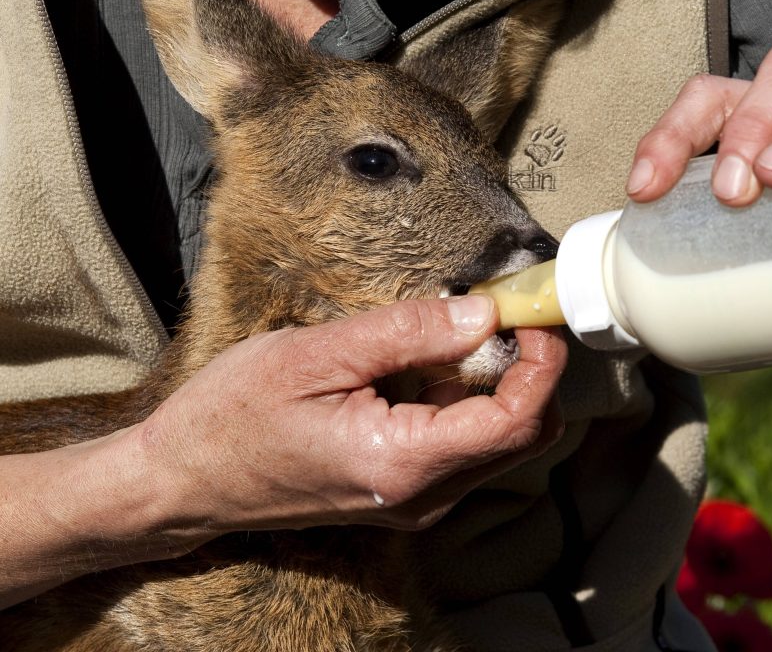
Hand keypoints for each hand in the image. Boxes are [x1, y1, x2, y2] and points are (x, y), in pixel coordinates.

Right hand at [131, 295, 565, 544]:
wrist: (183, 481)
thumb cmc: (232, 415)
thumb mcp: (315, 354)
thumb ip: (407, 333)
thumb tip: (484, 313)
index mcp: (402, 462)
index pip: (517, 422)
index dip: (544, 365)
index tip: (536, 314)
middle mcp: (422, 496)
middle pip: (524, 437)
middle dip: (534, 372)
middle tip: (511, 313)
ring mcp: (415, 502)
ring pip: (502, 445)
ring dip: (505, 386)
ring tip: (468, 330)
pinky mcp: (405, 494)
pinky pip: (467, 449)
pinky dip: (473, 403)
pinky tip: (437, 365)